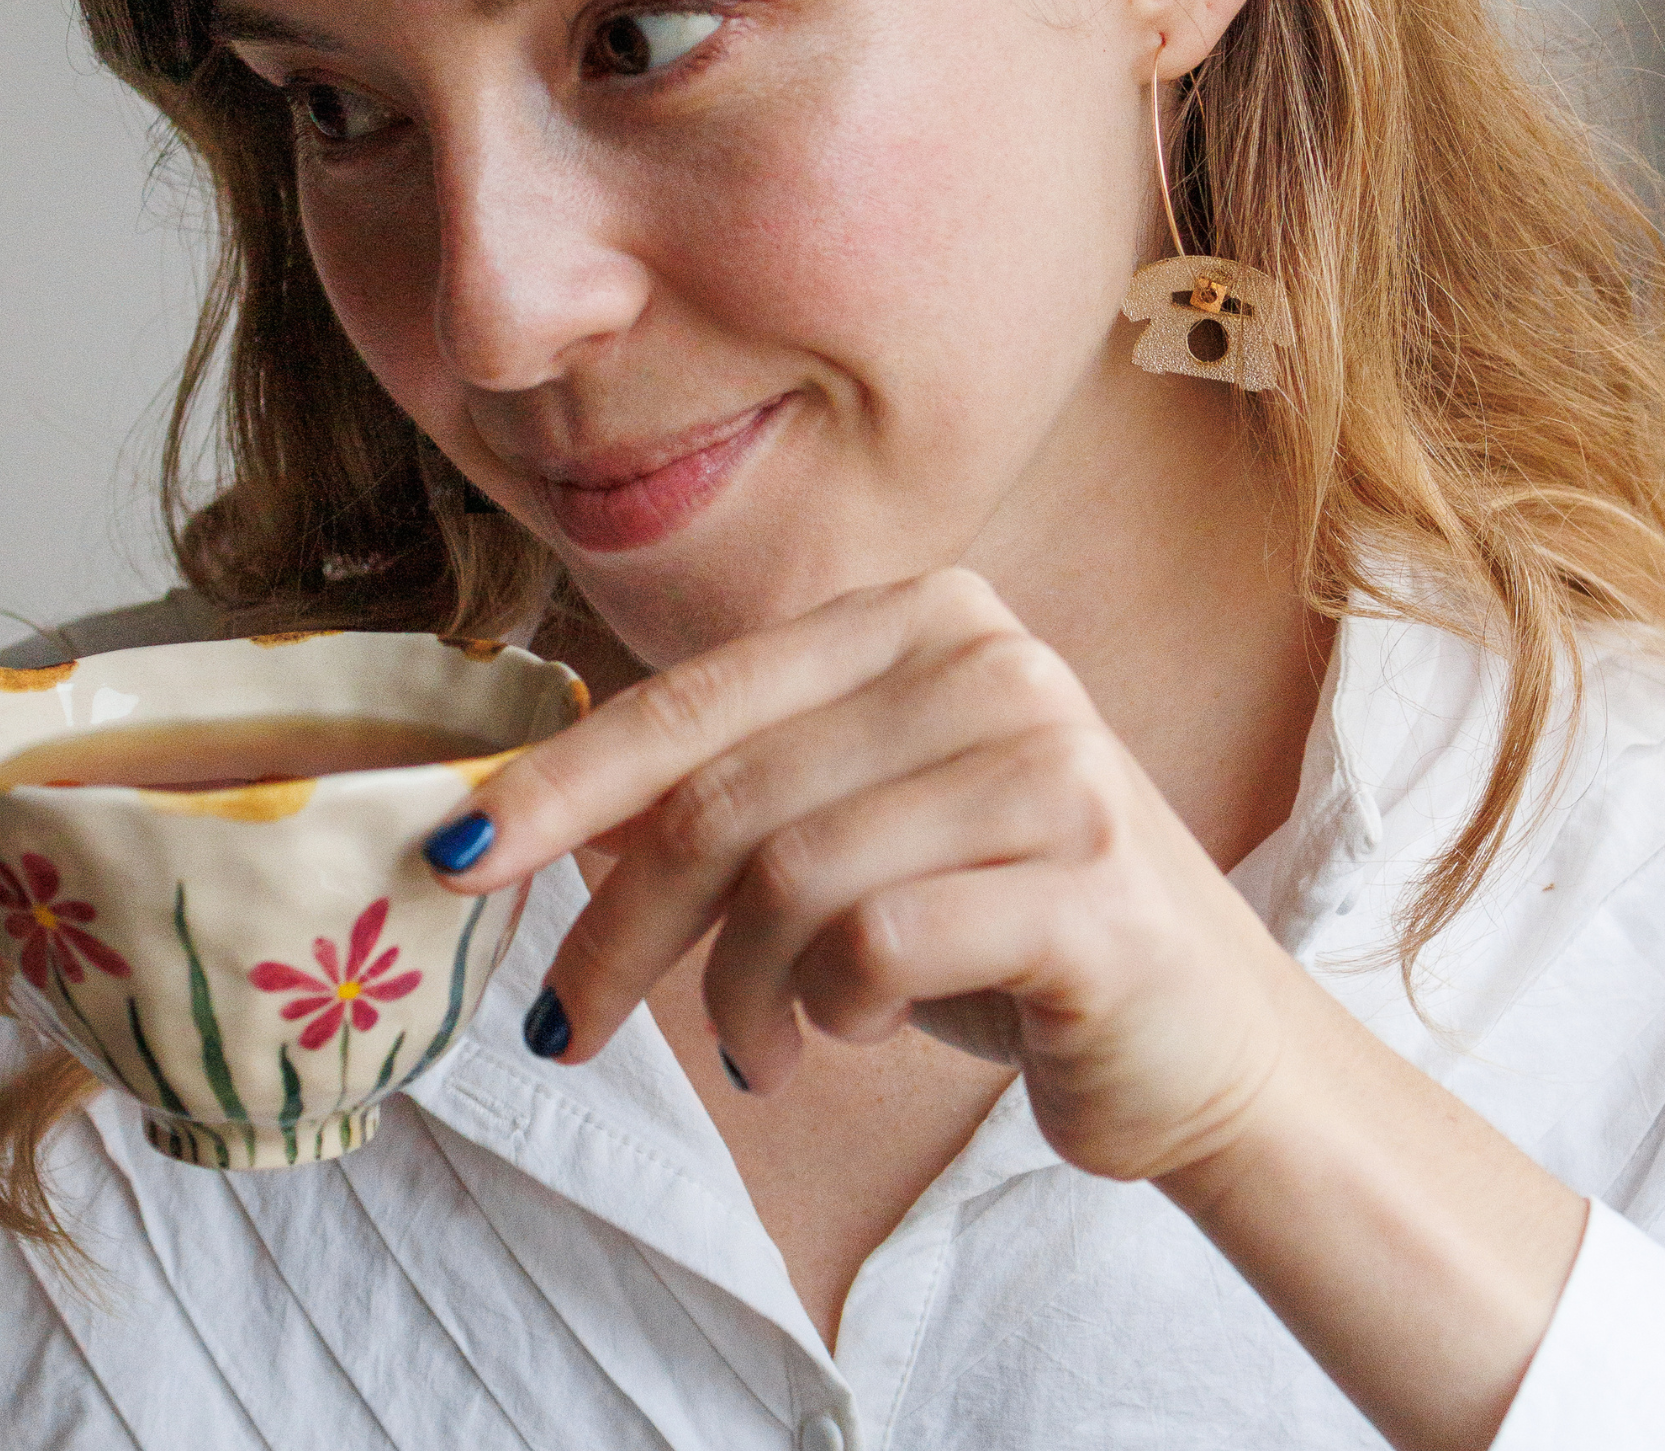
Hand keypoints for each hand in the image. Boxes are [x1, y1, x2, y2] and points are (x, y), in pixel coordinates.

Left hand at [426, 568, 1298, 1182]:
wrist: (1205, 1035)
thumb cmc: (1000, 925)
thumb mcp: (861, 828)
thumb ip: (739, 792)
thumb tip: (531, 824)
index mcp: (923, 618)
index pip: (698, 700)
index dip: (563, 783)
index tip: (458, 859)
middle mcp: (991, 661)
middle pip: (727, 797)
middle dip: (621, 926)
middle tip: (572, 1019)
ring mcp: (1050, 762)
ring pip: (790, 879)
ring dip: (734, 992)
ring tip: (757, 1046)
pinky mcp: (1086, 885)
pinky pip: (877, 946)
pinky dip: (830, 1010)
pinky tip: (848, 1033)